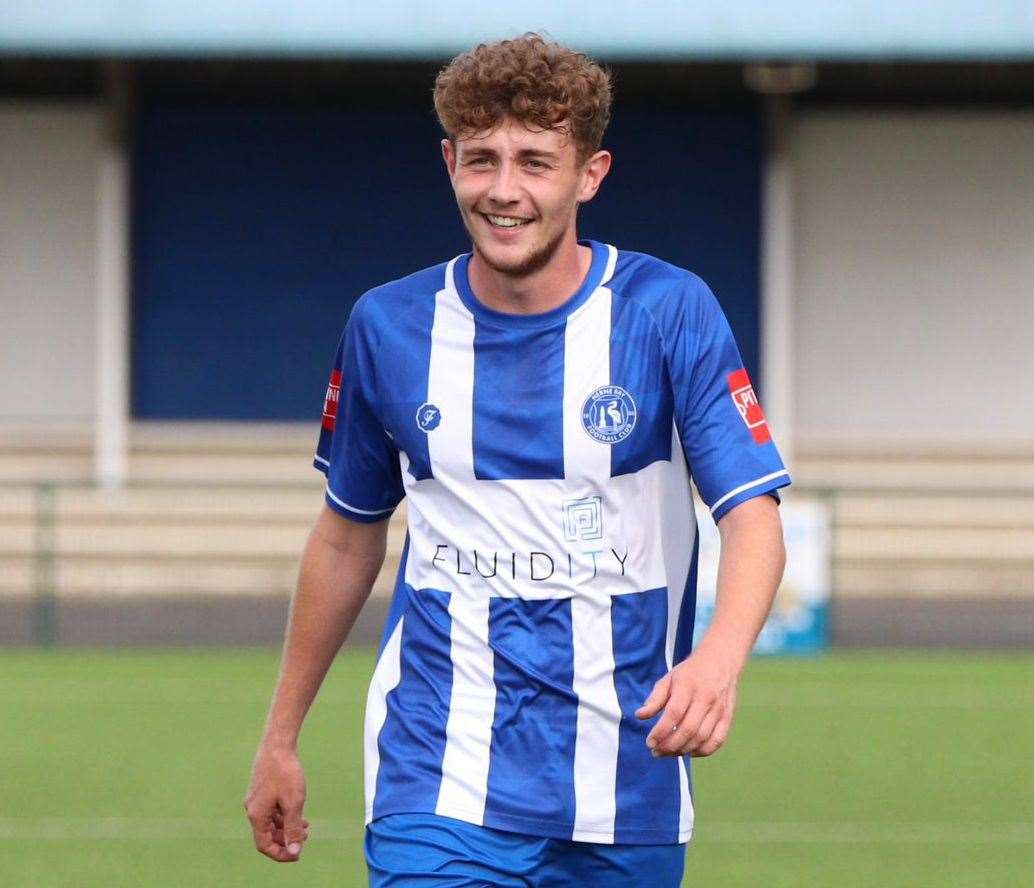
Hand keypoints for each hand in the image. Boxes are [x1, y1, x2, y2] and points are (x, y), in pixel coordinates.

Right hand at [243, 744, 309, 861]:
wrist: (278, 744)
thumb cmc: (285, 773)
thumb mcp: (293, 804)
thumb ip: (293, 829)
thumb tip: (294, 851)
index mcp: (256, 815)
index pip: (264, 845)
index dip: (280, 853)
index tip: (297, 855)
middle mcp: (253, 809)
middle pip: (266, 835)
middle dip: (285, 840)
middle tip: (305, 840)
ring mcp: (256, 799)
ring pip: (270, 822)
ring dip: (287, 827)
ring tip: (306, 827)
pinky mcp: (262, 789)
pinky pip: (271, 810)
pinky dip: (284, 815)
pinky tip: (299, 813)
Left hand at [634, 650, 738, 757]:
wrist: (721, 661)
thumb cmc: (690, 672)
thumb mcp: (669, 679)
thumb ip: (655, 698)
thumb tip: (640, 716)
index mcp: (688, 686)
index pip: (674, 713)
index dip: (661, 731)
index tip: (649, 742)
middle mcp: (706, 698)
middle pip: (688, 729)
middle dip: (669, 745)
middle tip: (656, 752)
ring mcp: (719, 709)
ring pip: (702, 738)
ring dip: (683, 750)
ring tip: (668, 753)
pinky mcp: (727, 717)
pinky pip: (717, 740)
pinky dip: (702, 751)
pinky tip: (689, 752)